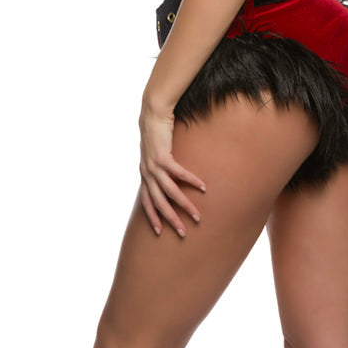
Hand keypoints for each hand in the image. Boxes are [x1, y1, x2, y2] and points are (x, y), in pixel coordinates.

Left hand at [138, 99, 206, 236]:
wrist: (152, 114)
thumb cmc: (157, 133)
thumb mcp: (155, 154)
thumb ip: (161, 167)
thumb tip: (171, 176)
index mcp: (145, 175)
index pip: (146, 202)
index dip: (152, 217)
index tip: (158, 232)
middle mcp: (147, 173)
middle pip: (158, 202)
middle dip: (169, 219)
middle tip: (181, 233)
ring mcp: (153, 166)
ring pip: (169, 192)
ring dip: (183, 205)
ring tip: (196, 216)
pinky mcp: (162, 156)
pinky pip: (179, 173)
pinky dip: (191, 181)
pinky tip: (202, 188)